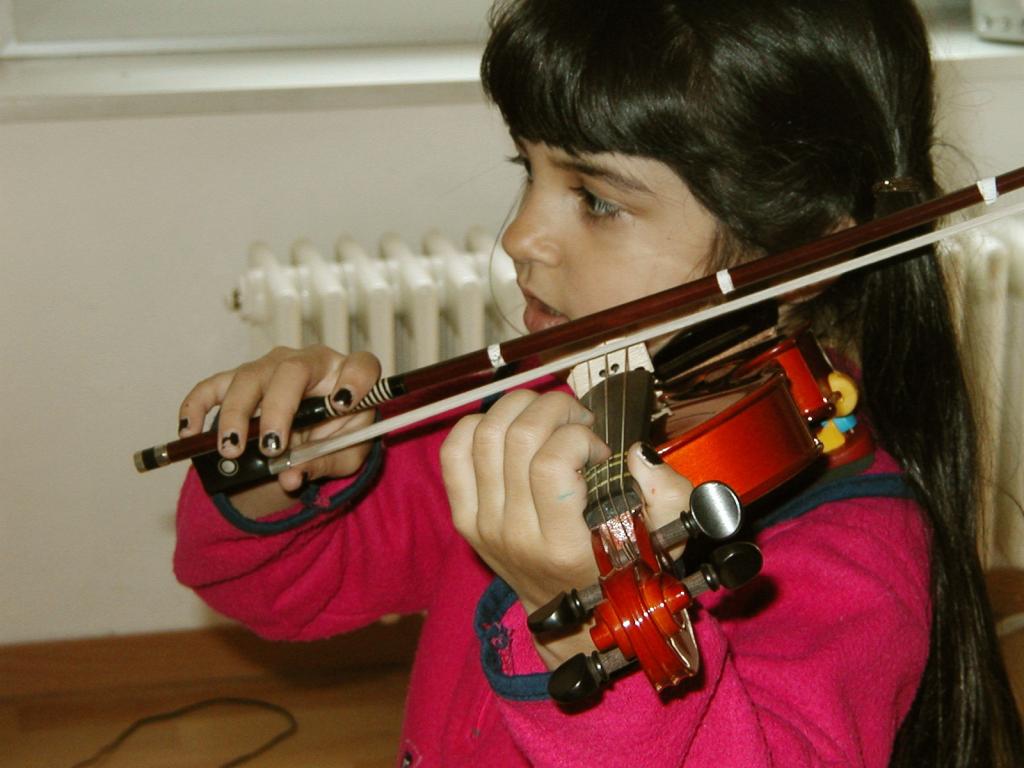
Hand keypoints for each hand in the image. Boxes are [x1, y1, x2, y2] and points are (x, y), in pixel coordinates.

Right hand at [178, 345, 379, 514]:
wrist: (316, 433)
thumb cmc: (337, 436)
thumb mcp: (344, 457)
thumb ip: (323, 465)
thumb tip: (289, 477)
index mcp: (347, 375)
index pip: (361, 366)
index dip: (355, 380)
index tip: (343, 404)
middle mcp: (310, 362)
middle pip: (291, 369)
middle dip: (277, 409)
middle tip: (270, 447)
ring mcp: (271, 366)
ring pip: (249, 377)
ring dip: (236, 414)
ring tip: (232, 451)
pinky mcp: (239, 378)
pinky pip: (212, 385)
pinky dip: (197, 406)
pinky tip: (189, 433)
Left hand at [441, 389, 693, 668]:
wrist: (571, 621)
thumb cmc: (621, 574)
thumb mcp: (662, 543)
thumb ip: (667, 497)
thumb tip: (638, 453)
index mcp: (562, 545)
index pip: (551, 464)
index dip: (579, 437)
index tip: (600, 450)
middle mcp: (515, 535)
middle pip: (517, 438)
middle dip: (553, 408)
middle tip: (577, 420)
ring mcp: (483, 525)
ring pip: (485, 434)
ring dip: (521, 408)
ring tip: (549, 418)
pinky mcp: (464, 518)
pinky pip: (454, 451)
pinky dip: (478, 425)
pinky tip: (510, 429)